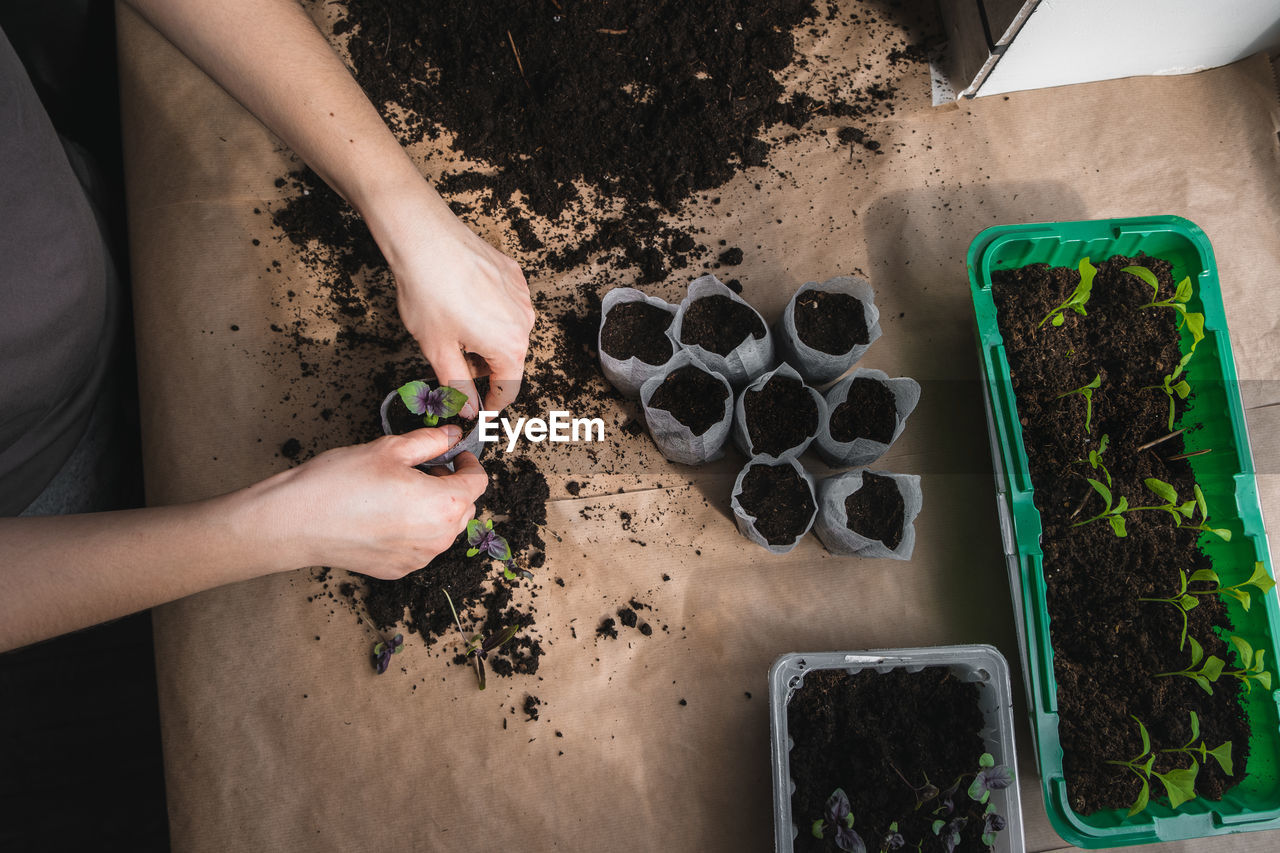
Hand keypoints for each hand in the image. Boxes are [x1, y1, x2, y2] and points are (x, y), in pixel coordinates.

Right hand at [255, 427, 487, 578]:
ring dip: (434, 509)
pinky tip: (386, 515)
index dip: (469, 463)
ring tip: (402, 491)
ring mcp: (419, 558)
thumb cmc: (340, 483)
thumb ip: (430, 441)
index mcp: (444, 504)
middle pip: (464, 508)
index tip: (456, 454)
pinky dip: (414, 530)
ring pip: (443, 530)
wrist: (297, 522)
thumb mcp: (390, 449)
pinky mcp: (399, 569)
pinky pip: (420, 547)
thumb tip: (452, 436)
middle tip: (424, 469)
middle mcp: (438, 538)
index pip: (477, 482)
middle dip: (452, 486)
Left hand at [370, 186, 534, 415]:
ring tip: (452, 326)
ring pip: (508, 331)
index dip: (491, 404)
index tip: (479, 409)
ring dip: (485, 338)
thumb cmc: (427, 291)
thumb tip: (468, 408)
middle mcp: (524, 321)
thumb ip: (458, 385)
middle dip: (483, 367)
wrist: (424, 238)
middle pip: (509, 359)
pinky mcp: (513, 274)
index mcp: (509, 346)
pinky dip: (488, 312)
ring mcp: (521, 295)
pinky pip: (506, 304)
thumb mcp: (437, 349)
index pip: (508, 389)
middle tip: (451, 359)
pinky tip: (462, 301)